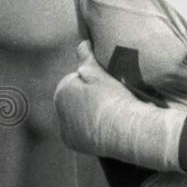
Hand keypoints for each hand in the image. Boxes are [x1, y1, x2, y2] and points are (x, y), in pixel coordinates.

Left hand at [54, 41, 186, 169]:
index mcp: (63, 90)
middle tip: (111, 98)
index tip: (110, 85)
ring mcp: (65, 129)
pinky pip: (81, 132)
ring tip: (109, 112)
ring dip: (90, 112)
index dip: (95, 80)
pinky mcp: (74, 144)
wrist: (127, 131)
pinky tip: (104, 126)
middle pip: (76, 98)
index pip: (77, 79)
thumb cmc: (115, 98)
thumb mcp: (101, 71)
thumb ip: (87, 56)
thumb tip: (82, 43)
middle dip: (89, 97)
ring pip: (79, 115)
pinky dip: (90, 129)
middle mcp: (59, 111)